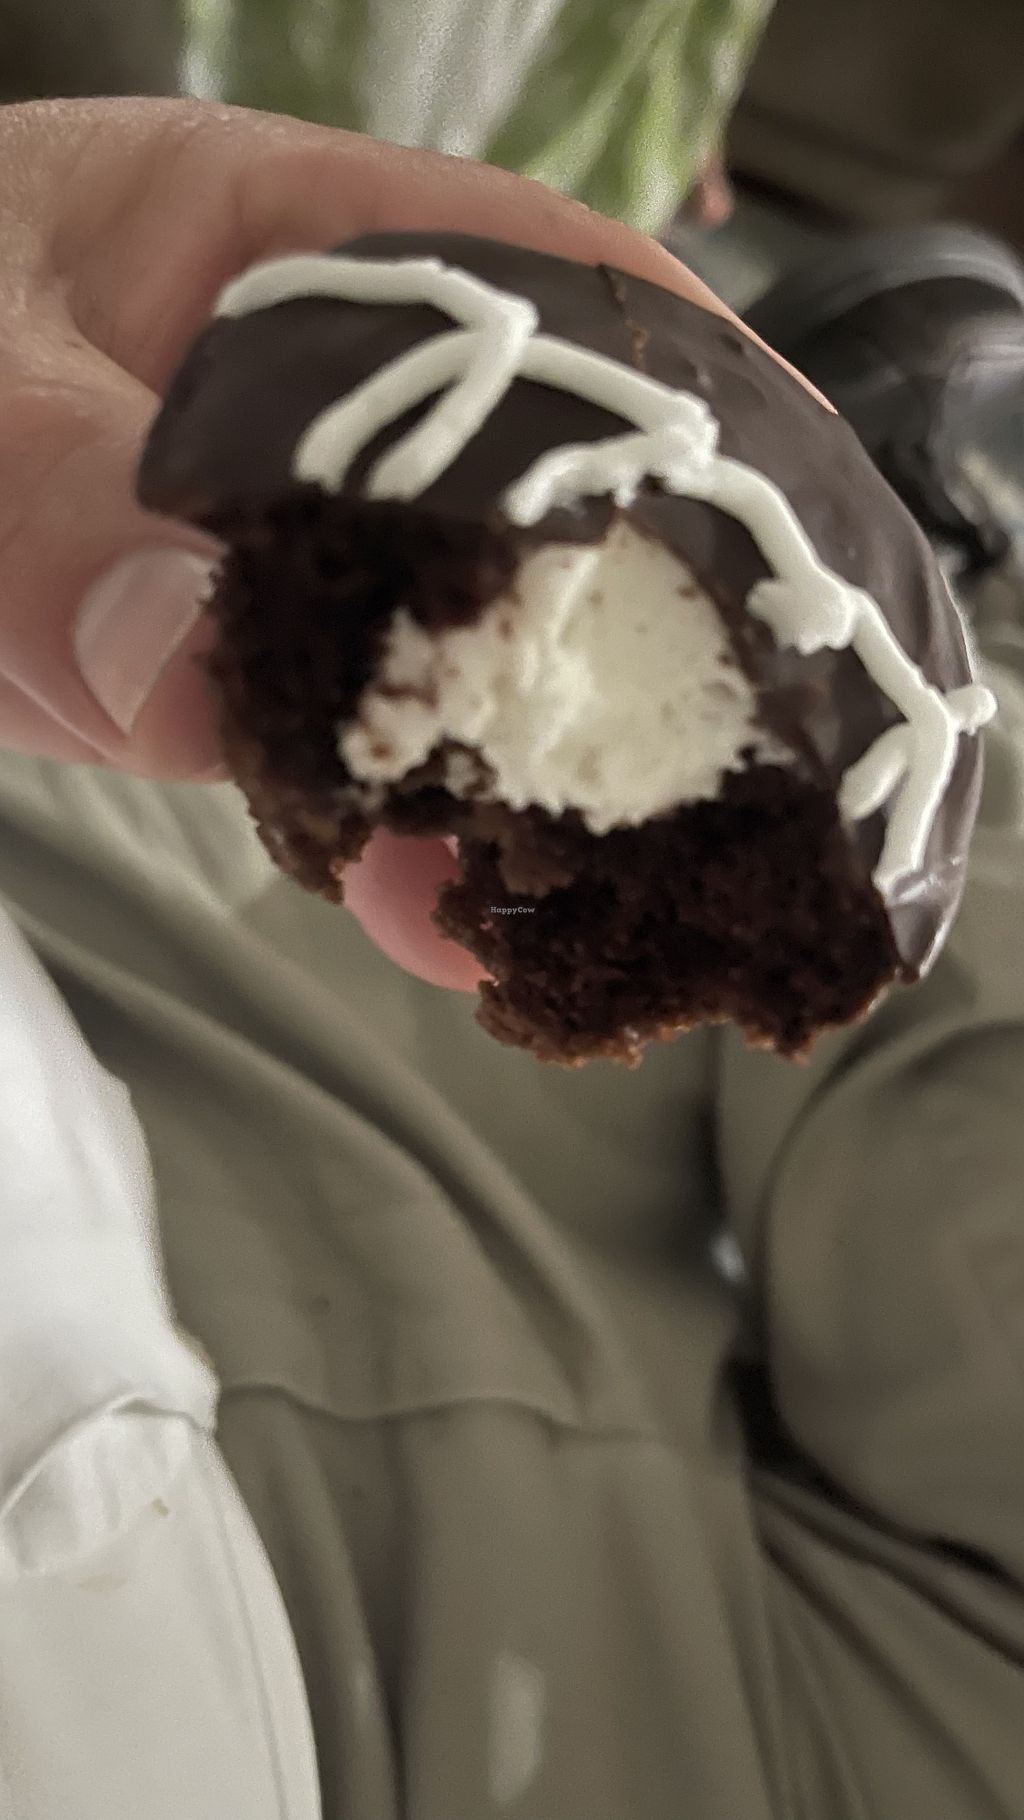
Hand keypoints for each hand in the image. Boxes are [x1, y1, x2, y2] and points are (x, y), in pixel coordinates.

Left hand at [0, 97, 821, 986]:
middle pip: (540, 499)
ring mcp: (296, 548)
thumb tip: (182, 665)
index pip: (534, 295)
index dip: (679, 402)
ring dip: (536, 776)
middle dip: (647, 623)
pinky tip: (438, 927)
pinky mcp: (245, 666)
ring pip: (460, 655)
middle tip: (760, 745)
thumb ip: (57, 501)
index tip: (784, 518)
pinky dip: (393, 847)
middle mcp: (329, 407)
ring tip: (635, 884)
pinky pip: (347, 759)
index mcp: (290, 252)